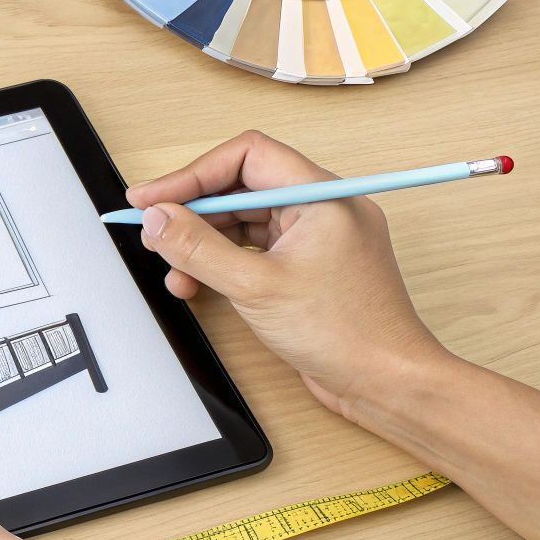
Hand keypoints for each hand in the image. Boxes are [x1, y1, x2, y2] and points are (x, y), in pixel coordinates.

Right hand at [125, 130, 445, 418]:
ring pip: (243, 222)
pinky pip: (254, 250)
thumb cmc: (348, 333)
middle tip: (154, 233)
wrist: (386, 383)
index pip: (246, 157)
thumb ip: (199, 247)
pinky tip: (198, 284)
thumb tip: (158, 218)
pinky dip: (222, 264)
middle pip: (240, 188)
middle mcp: (322, 209)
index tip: (152, 198)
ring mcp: (315, 239)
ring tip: (175, 270)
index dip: (192, 174)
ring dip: (202, 244)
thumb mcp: (255, 287)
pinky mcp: (306, 267)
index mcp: (322, 196)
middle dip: (192, 212)